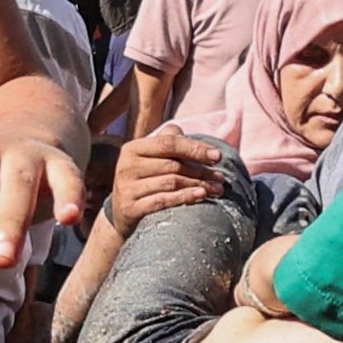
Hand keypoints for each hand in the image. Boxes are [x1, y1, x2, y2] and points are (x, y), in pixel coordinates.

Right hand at [107, 128, 236, 231]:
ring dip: (198, 185)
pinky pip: (163, 201)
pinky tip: (201, 196)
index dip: (195, 148)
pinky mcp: (130, 208)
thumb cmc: (144, 180)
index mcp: (132, 149)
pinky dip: (185, 197)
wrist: (122, 214)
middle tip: (220, 178)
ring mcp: (127, 188)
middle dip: (201, 171)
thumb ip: (166, 141)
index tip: (217, 156)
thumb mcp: (150, 158)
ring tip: (216, 189)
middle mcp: (126, 167)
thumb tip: (182, 128)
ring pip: (170, 183)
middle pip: (172, 165)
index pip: (169, 143)